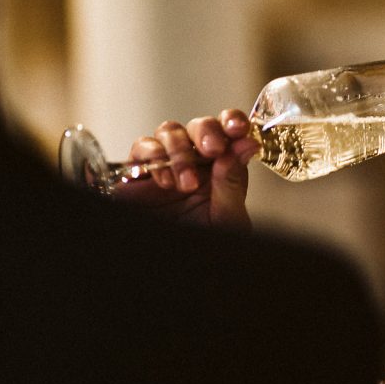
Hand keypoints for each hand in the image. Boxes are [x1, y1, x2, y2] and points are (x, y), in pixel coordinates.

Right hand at [112, 109, 257, 229]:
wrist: (177, 263)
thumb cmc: (207, 239)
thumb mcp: (228, 217)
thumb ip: (233, 181)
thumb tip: (245, 145)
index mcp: (222, 165)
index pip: (229, 130)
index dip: (232, 120)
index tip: (238, 128)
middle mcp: (195, 160)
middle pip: (198, 125)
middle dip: (206, 131)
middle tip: (213, 149)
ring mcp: (166, 163)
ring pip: (169, 131)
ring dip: (180, 151)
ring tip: (187, 182)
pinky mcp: (139, 173)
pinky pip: (142, 149)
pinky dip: (153, 157)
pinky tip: (165, 182)